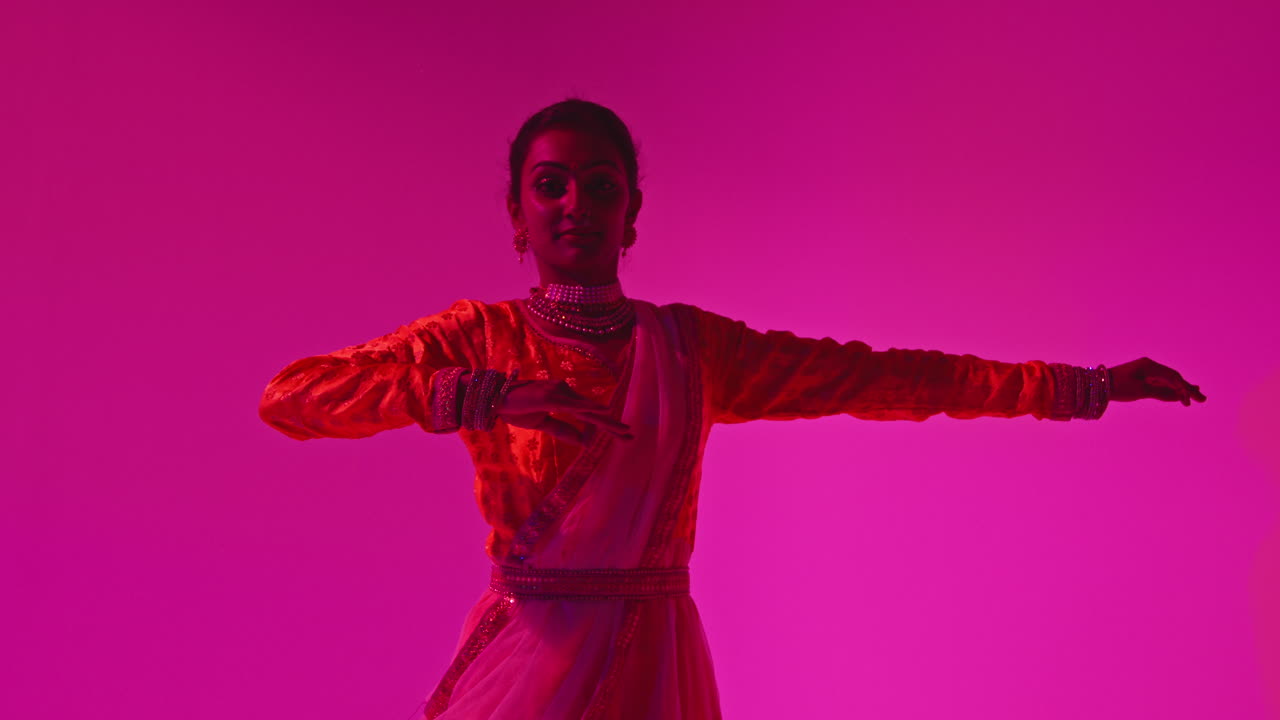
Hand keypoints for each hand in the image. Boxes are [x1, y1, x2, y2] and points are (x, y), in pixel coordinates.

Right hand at [496, 378, 633, 444]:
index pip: (589, 414)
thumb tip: (584, 442)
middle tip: (631, 435)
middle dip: (612, 424)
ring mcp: (558, 393)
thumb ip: (563, 430)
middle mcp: (564, 392)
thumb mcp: (542, 424)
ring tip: (624, 431)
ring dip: (606, 422)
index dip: (606, 424)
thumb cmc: (515, 408)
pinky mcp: (550, 397)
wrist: (494, 399)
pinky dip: (589, 408)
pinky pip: (573, 406)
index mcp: (563, 399)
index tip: (622, 435)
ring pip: (588, 410)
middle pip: (593, 411)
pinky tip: (604, 411)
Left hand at [1108, 357, 1206, 405]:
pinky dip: (1170, 391)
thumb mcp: (1140, 390)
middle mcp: (1150, 367)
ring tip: (1196, 396)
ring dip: (1181, 390)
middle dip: (1187, 389)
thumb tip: (1178, 396)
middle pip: (1173, 378)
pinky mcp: (1142, 380)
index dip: (1184, 388)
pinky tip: (1179, 397)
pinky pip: (1160, 386)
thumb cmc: (1117, 386)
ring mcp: (1146, 373)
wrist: (1097, 385)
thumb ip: (1160, 392)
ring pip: (1167, 382)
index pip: (1173, 377)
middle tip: (1203, 399)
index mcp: (1150, 366)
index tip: (1191, 399)